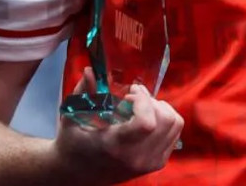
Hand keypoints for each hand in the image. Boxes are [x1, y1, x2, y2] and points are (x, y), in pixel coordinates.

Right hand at [53, 68, 184, 183]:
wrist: (75, 175)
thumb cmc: (72, 144)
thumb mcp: (71, 118)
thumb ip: (82, 92)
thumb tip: (90, 70)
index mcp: (114, 146)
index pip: (146, 123)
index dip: (143, 101)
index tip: (129, 93)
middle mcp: (136, 157)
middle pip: (165, 120)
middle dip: (151, 101)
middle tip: (133, 97)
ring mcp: (149, 162)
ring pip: (174, 124)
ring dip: (160, 108)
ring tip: (141, 107)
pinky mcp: (157, 163)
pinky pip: (175, 133)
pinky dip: (165, 119)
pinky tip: (146, 119)